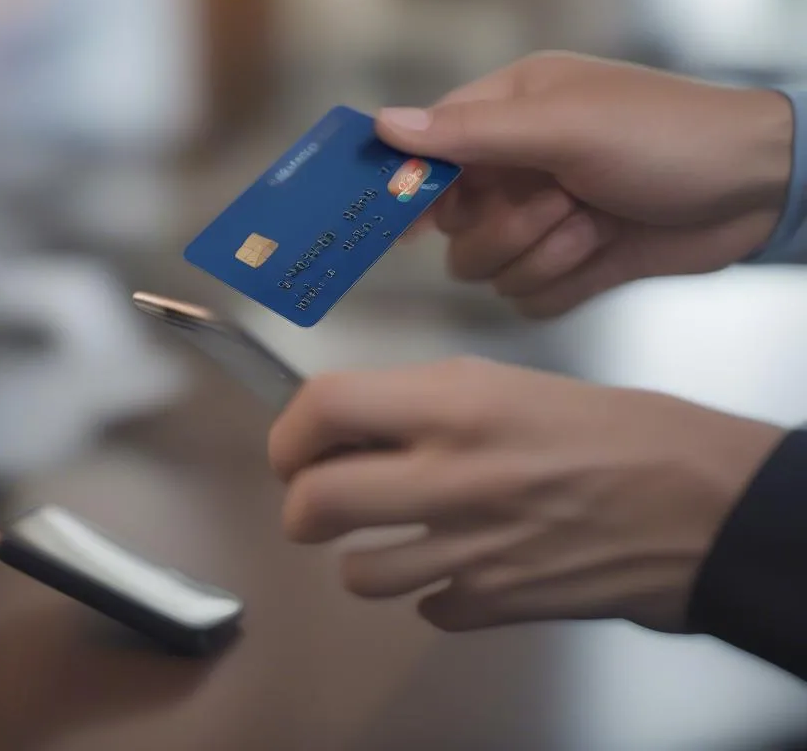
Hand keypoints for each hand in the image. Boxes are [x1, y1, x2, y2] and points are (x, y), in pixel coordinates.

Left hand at [269, 359, 784, 632]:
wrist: (700, 503)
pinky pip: (427, 607)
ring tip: (396, 533)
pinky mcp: (495, 606)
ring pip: (357, 573)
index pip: (323, 409)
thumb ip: (421, 404)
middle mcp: (450, 477)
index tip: (293, 446)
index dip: (289, 431)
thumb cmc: (612, 427)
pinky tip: (464, 564)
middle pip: (312, 505)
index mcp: (454, 405)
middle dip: (301, 503)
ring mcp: (469, 552)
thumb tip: (352, 427)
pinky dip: (434, 590)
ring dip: (365, 553)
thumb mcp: (506, 383)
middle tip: (321, 495)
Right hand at [377, 53, 793, 316]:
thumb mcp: (563, 124)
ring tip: (591, 223)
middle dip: (502, 227)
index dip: (414, 185)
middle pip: (452, 226)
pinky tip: (602, 251)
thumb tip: (383, 124)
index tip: (401, 222)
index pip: (430, 149)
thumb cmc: (666, 134)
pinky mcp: (568, 263)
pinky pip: (525, 297)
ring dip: (538, 254)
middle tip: (556, 202)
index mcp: (508, 113)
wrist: (758, 191)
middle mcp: (516, 165)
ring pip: (485, 268)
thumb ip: (470, 133)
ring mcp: (541, 218)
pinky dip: (561, 283)